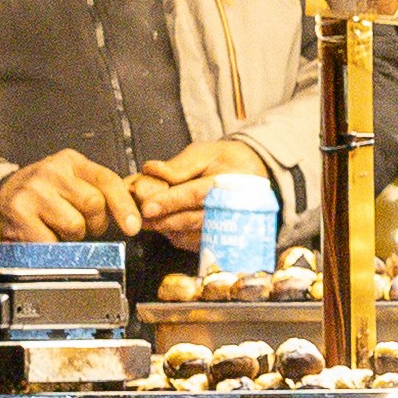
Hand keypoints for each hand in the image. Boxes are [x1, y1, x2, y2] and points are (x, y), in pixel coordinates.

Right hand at [0, 150, 129, 243]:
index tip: (133, 226)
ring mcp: (34, 190)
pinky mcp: (20, 212)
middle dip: (93, 224)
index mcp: (70, 161)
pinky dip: (53, 247)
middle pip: (94, 204)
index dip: (124, 206)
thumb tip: (131, 217)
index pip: (107, 180)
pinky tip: (42, 235)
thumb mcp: (71, 186)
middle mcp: (51, 170)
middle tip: (78, 225)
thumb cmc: (41, 198)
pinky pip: (53, 242)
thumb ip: (99, 194)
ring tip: (55, 227)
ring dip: (71, 236)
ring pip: (75, 226)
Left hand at [128, 141, 272, 234]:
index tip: (148, 207)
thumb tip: (153, 171)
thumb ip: (180, 165)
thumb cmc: (227, 162)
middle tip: (142, 217)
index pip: (196, 194)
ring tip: (149, 220)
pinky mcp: (223, 240)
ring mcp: (230, 228)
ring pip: (193, 235)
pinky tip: (166, 225)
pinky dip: (177, 236)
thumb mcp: (206, 153)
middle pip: (194, 219)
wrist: (255, 176)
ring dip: (168, 229)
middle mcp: (234, 209)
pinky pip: (195, 243)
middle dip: (165, 219)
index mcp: (231, 183)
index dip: (170, 202)